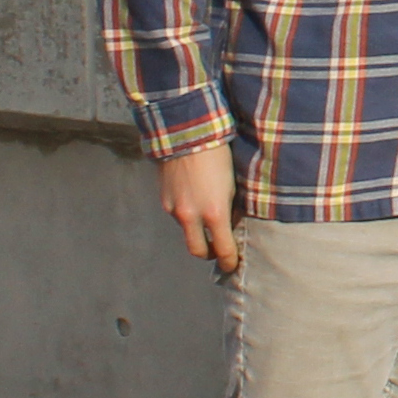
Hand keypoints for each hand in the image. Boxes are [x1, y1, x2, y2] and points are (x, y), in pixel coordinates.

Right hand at [158, 144, 241, 273]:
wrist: (186, 133)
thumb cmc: (218, 155)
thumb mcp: (232, 184)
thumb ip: (230, 209)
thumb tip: (230, 224)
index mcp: (214, 213)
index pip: (222, 250)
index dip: (229, 261)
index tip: (232, 265)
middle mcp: (191, 216)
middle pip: (197, 251)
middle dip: (208, 254)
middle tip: (217, 250)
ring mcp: (174, 209)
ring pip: (186, 231)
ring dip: (196, 229)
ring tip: (206, 214)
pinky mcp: (164, 200)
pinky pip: (176, 216)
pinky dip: (186, 214)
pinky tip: (194, 199)